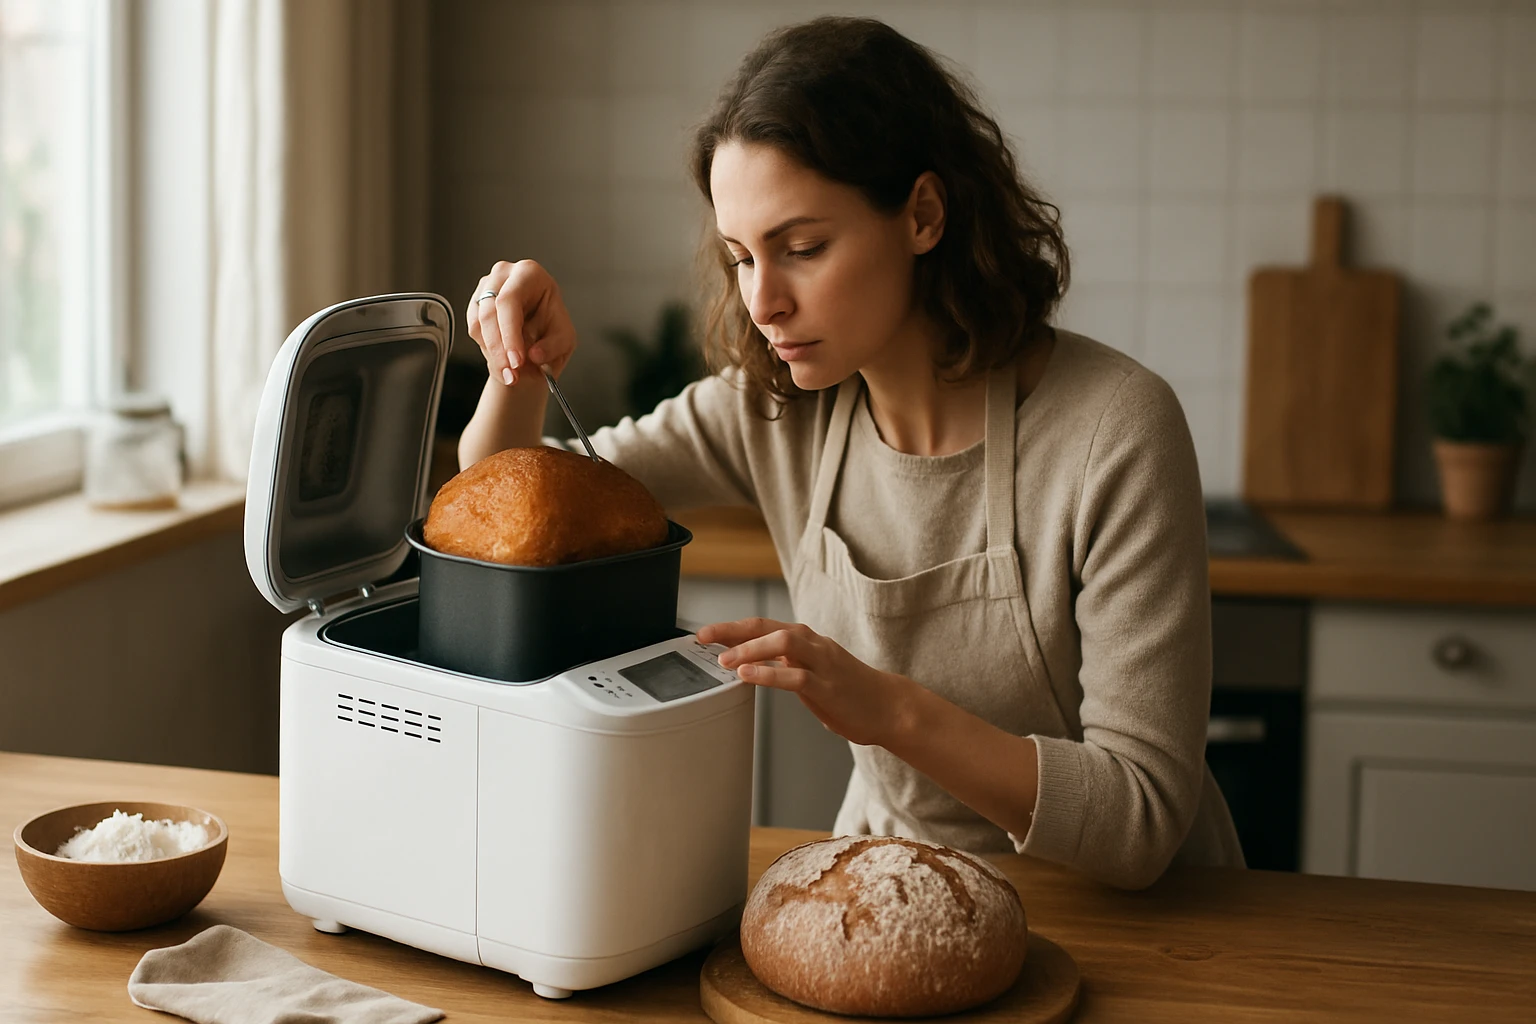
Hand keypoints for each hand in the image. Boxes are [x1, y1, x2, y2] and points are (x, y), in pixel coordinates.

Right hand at [466, 260, 576, 386]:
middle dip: (500, 350)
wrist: (537, 336)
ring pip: (478, 325)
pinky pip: (474, 331)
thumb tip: (534, 354)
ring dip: (493, 354)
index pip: (510, 301)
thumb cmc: (552, 329)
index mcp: (529, 274)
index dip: (510, 333)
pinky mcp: (475, 303)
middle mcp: (503, 275)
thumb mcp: (564, 340)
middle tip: (511, 375)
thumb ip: (553, 347)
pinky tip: (504, 358)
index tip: (517, 362)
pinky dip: (488, 350)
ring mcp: (486, 287)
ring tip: (512, 374)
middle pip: (490, 313)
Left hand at [698, 618, 911, 746]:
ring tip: (724, 659)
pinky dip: (768, 673)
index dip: (732, 628)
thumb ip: (787, 667)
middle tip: (704, 637)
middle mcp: (813, 645)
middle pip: (767, 626)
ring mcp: (822, 664)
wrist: (889, 707)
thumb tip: (754, 669)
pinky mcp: (828, 687)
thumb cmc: (850, 692)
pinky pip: (795, 675)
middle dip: (732, 629)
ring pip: (783, 642)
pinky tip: (747, 676)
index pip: (763, 627)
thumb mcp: (813, 673)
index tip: (706, 633)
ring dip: (749, 649)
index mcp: (807, 642)